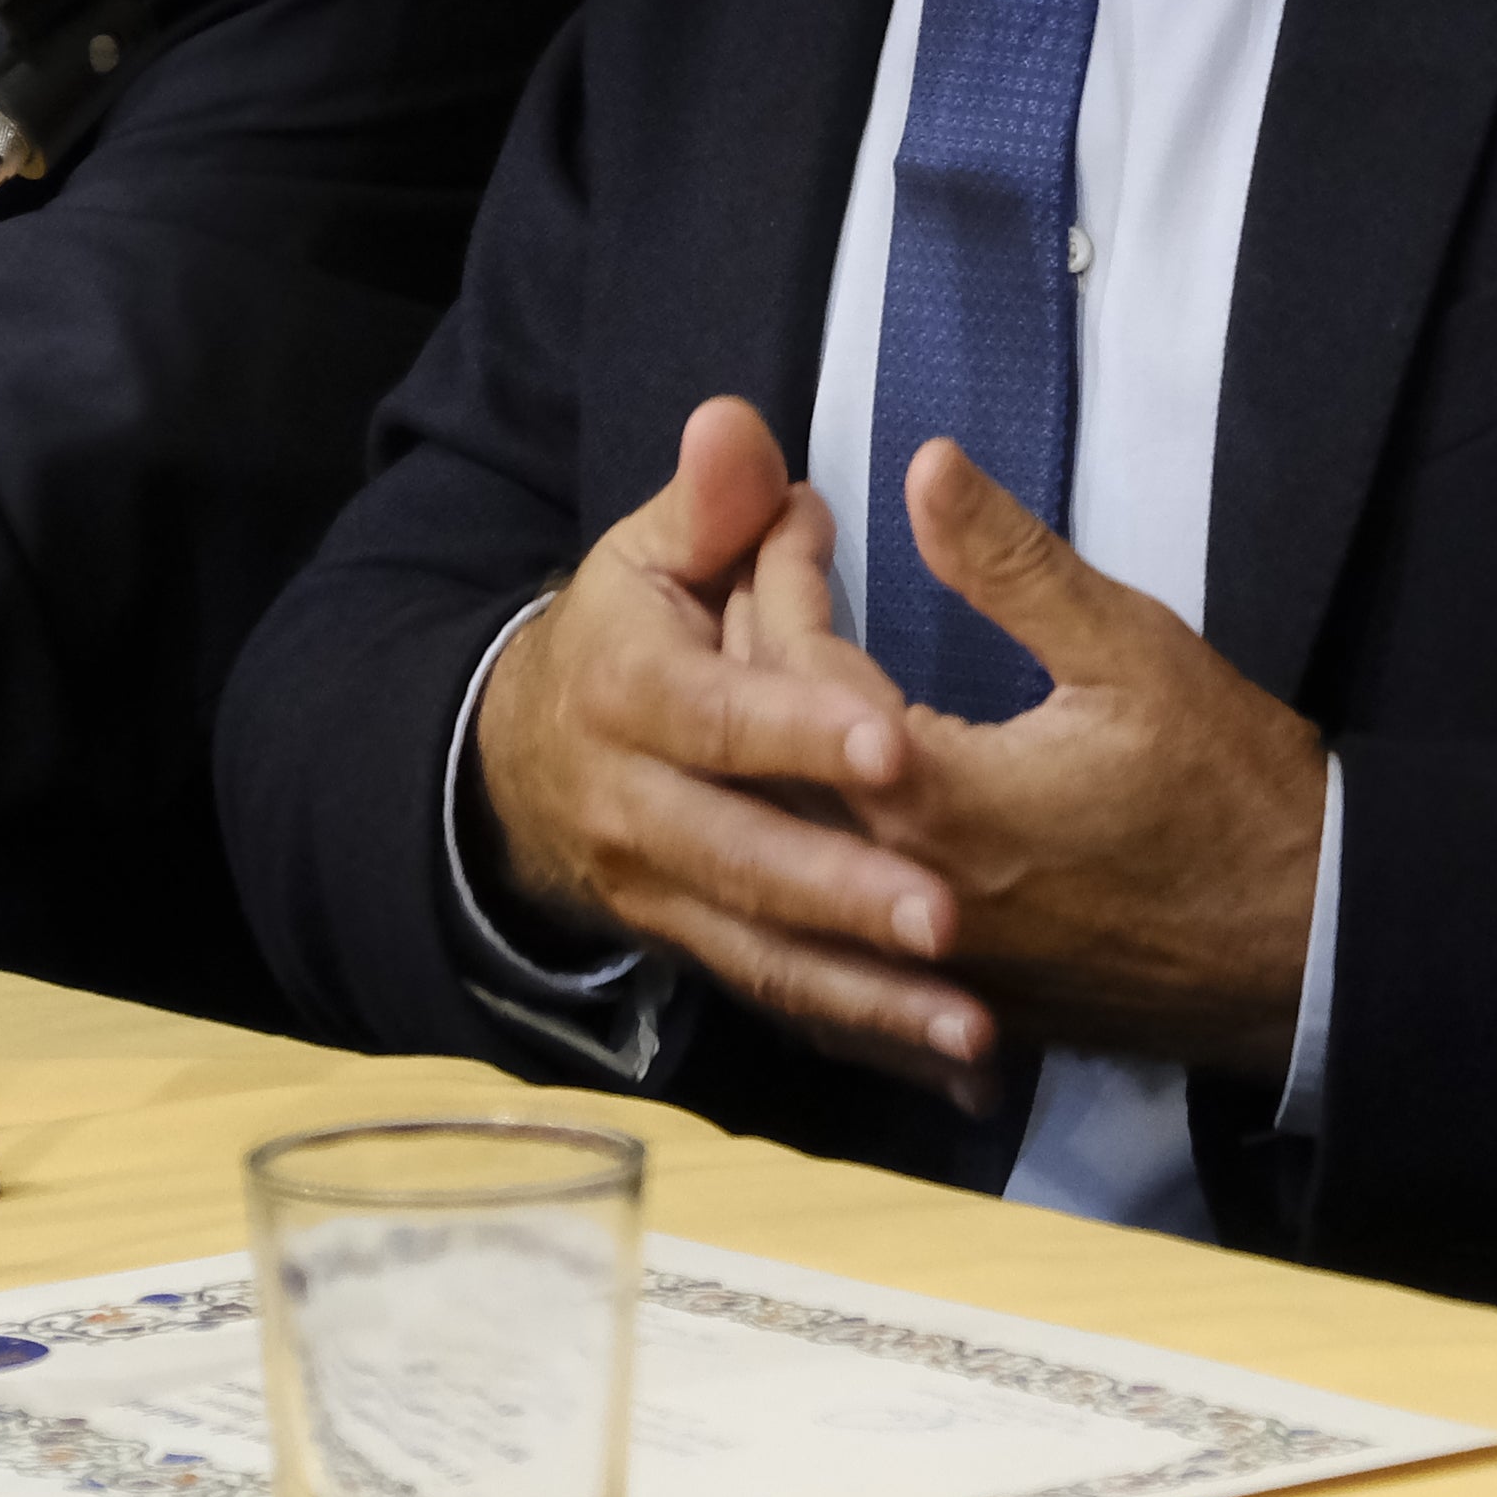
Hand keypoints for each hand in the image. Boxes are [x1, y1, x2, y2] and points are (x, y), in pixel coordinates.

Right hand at [474, 395, 1000, 1102]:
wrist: (525, 762)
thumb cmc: (625, 636)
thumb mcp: (647, 553)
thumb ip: (710, 499)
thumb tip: (739, 425)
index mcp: (633, 696)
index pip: (721, 717)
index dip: (800, 731)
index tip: (891, 748)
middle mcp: (642, 811)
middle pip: (745, 858)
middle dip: (845, 894)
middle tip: (948, 916)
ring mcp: (668, 898)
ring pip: (768, 957)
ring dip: (869, 998)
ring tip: (971, 1023)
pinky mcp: (703, 951)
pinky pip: (787, 1006)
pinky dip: (867, 1043)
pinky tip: (956, 1071)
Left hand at [820, 442, 1327, 1077]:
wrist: (1309, 949)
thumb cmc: (1231, 791)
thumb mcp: (1130, 650)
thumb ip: (1012, 563)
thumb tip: (923, 464)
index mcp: (932, 796)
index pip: (794, 670)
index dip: (780, 574)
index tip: (793, 510)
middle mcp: (898, 889)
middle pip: (761, 763)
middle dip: (745, 650)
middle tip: (760, 563)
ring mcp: (918, 956)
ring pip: (785, 843)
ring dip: (764, 746)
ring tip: (771, 657)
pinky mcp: (949, 991)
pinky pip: (833, 913)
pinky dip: (800, 836)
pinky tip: (799, 793)